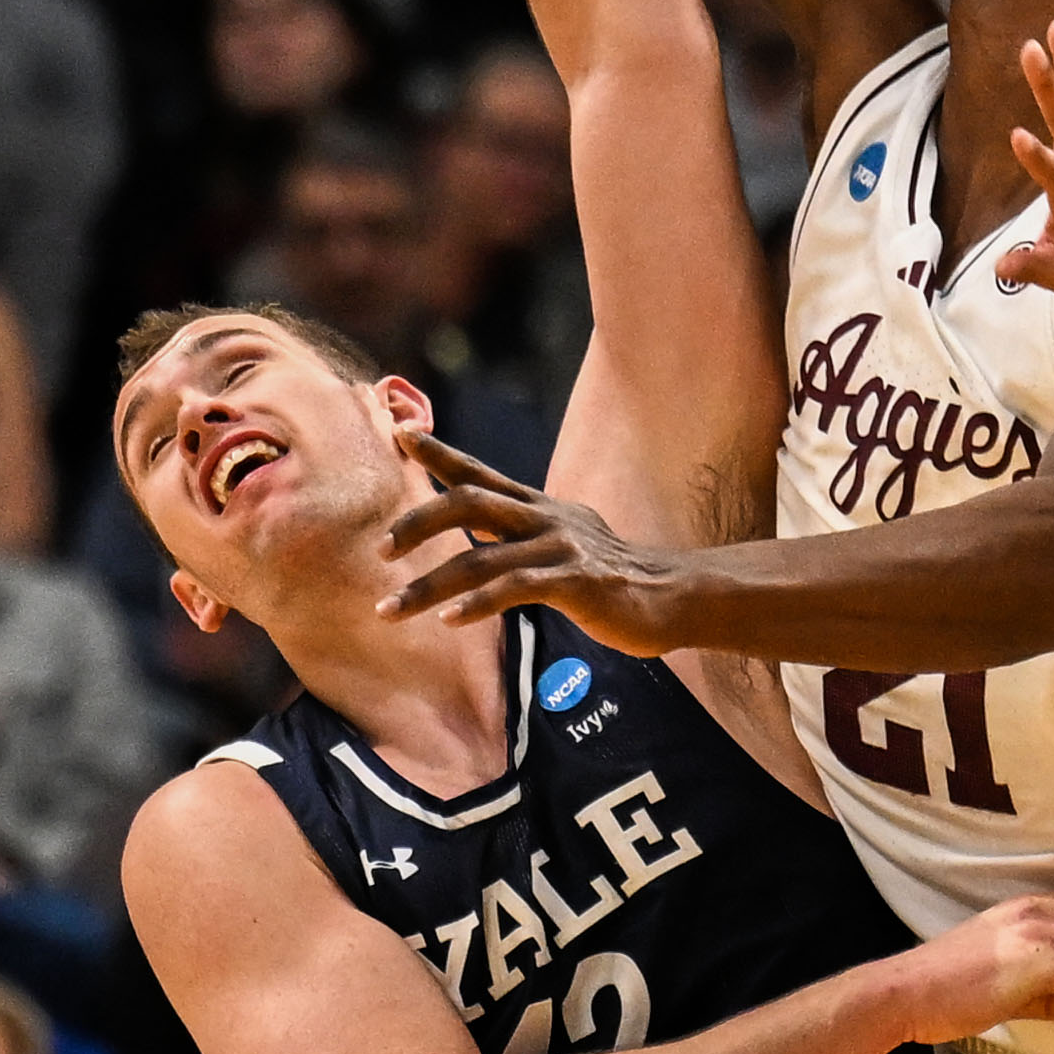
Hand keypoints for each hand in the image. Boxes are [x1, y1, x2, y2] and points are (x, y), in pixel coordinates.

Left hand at [380, 425, 699, 651]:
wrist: (675, 597)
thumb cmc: (612, 578)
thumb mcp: (563, 543)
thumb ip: (521, 535)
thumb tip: (482, 534)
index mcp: (537, 507)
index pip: (478, 473)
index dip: (439, 452)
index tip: (400, 433)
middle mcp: (544, 518)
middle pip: (468, 503)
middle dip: (418, 522)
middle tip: (378, 550)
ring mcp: (560, 548)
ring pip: (480, 559)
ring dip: (429, 585)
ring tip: (389, 609)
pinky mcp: (576, 582)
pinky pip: (516, 590)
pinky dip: (478, 603)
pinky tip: (449, 621)